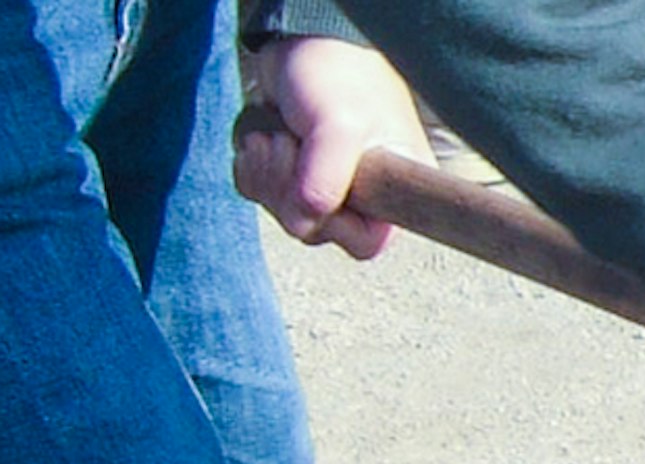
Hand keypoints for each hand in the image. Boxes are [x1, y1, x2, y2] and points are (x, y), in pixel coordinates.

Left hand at [234, 36, 423, 259]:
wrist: (301, 40)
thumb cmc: (338, 76)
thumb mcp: (339, 127)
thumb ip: (326, 178)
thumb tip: (304, 221)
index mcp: (392, 193)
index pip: (366, 243)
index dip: (335, 224)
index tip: (322, 190)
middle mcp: (361, 196)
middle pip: (315, 231)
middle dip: (289, 190)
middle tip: (288, 146)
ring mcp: (322, 186)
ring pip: (283, 214)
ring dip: (268, 175)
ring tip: (276, 136)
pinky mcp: (288, 174)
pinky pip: (260, 195)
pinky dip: (252, 170)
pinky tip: (262, 140)